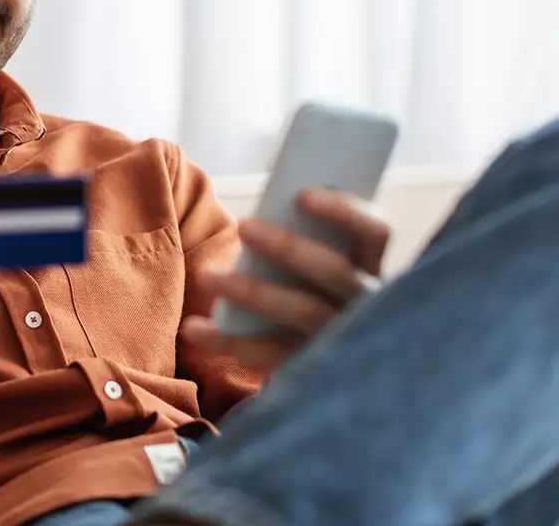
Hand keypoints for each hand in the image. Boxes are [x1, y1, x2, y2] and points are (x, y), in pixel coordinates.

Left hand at [182, 187, 390, 372]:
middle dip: (288, 246)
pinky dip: (228, 341)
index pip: (375, 232)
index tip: (302, 195)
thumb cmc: (302, 291)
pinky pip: (271, 355)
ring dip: (251, 290)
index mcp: (368, 267)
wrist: (315, 371)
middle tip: (243, 225)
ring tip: (206, 274)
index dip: (344, 211)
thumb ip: (301, 241)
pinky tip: (193, 330)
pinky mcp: (314, 372)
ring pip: (302, 311)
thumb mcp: (312, 267)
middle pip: (335, 271)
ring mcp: (344, 343)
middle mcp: (366, 305)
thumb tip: (254, 222)